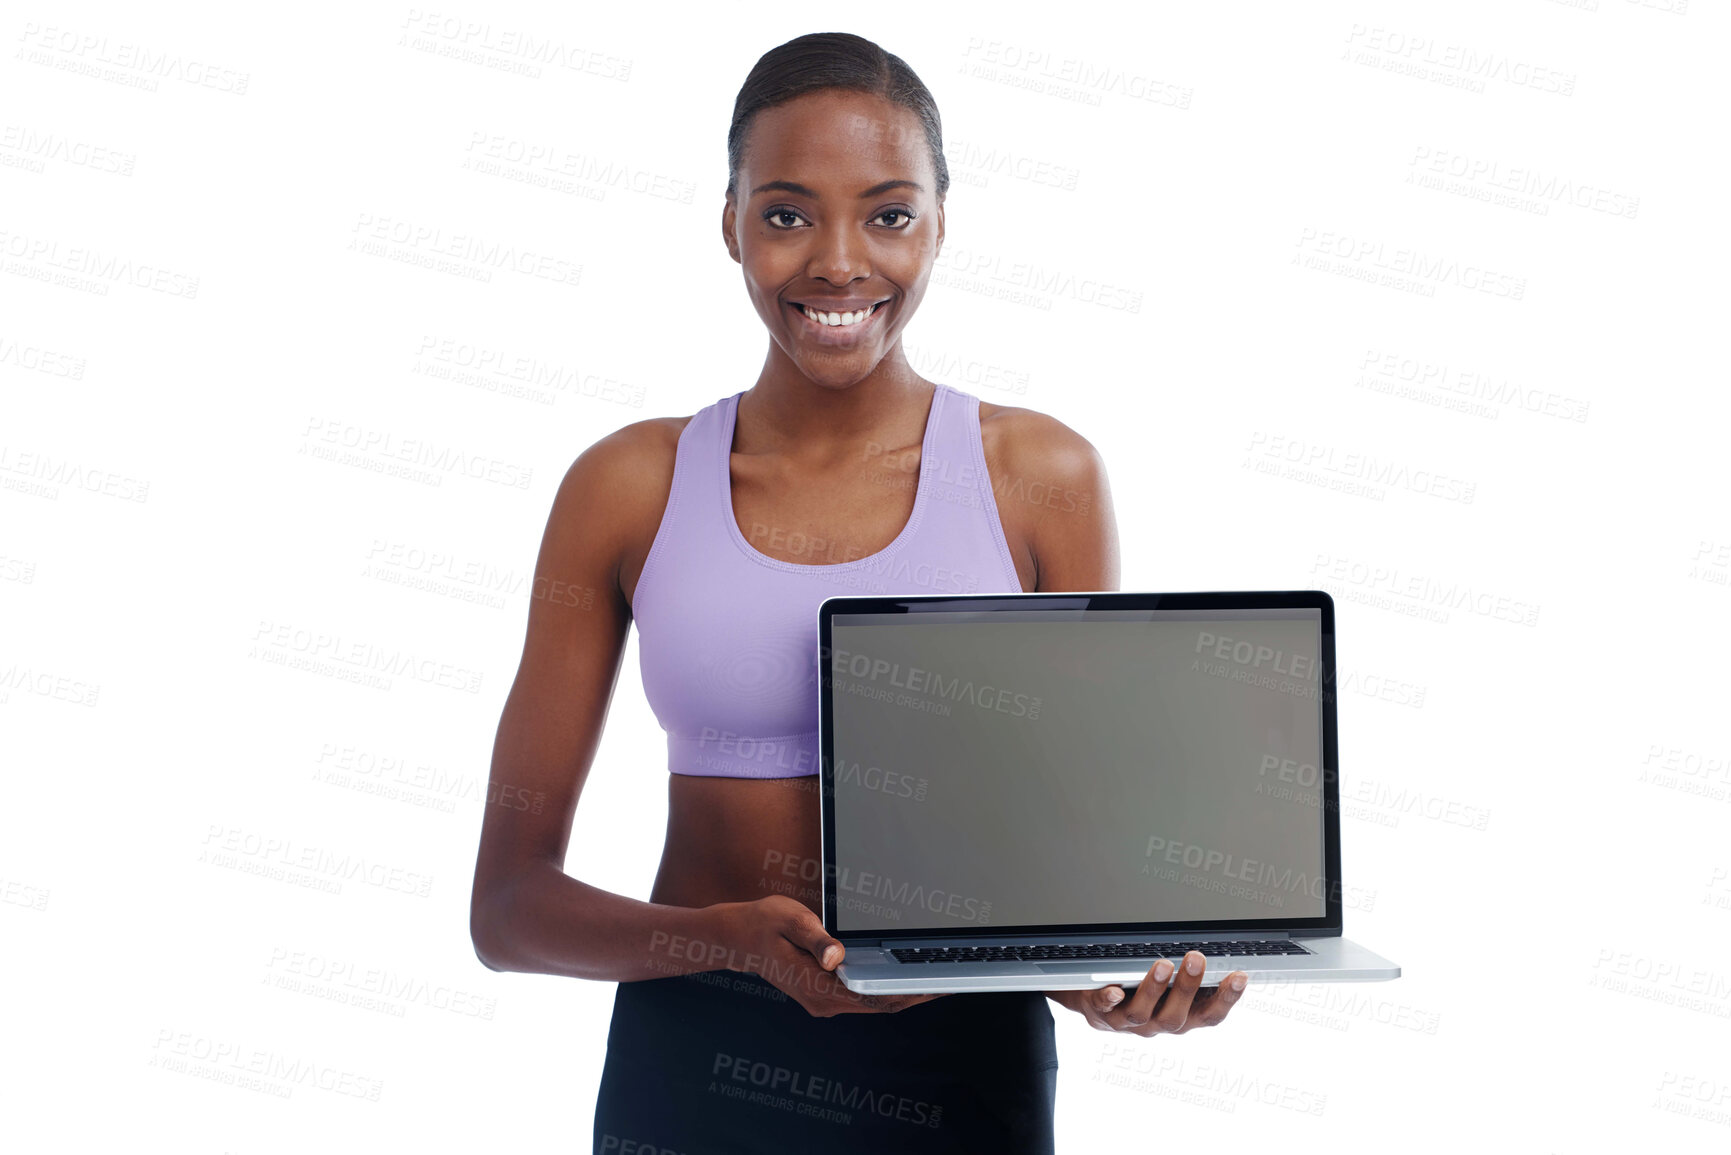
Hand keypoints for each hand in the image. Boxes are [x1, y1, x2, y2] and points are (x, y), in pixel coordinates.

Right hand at [715, 895, 948, 1017]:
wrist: (737, 939)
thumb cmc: (762, 924)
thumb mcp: (790, 919)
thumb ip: (816, 938)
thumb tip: (836, 955)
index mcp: (817, 985)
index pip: (872, 996)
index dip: (907, 993)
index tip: (934, 986)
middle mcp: (823, 1001)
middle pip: (879, 1004)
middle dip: (915, 994)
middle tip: (949, 982)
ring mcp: (823, 1001)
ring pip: (873, 1004)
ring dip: (902, 993)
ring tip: (934, 980)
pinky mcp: (824, 995)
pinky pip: (862, 997)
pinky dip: (885, 990)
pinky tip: (904, 979)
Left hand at [1048, 950, 1247, 1035]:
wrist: (1098, 1005)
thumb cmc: (1142, 992)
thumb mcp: (1172, 991)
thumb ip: (1192, 981)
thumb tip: (1219, 956)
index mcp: (1181, 1018)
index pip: (1209, 1015)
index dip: (1226, 1000)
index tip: (1239, 976)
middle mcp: (1157, 1024)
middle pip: (1176, 1016)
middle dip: (1188, 988)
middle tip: (1196, 959)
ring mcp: (1128, 1021)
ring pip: (1143, 1013)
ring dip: (1154, 989)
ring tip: (1163, 964)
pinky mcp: (1101, 1013)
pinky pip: (1105, 1009)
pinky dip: (1109, 1000)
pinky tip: (1114, 990)